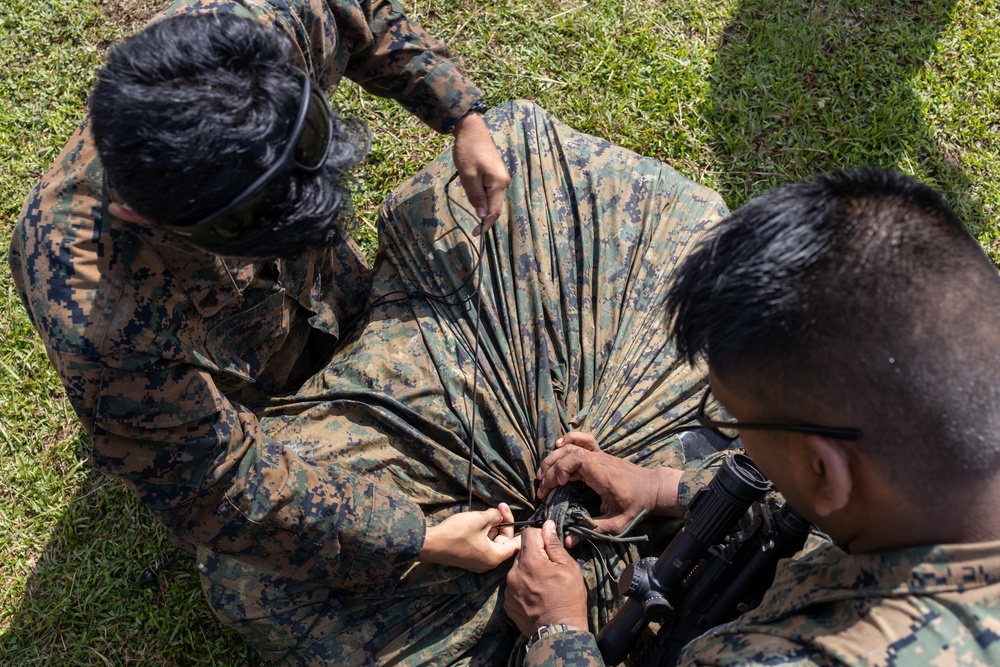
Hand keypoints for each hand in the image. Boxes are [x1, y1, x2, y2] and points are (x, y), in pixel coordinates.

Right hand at [420, 502, 520, 572]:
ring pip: (492, 542)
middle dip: (502, 523)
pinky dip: (483, 533)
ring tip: (485, 513)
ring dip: (491, 527)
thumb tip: (499, 516)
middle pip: (503, 542)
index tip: (514, 514)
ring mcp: (478, 562)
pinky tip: (477, 521)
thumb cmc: (457, 533)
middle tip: (498, 507)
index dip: (516, 527)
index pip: (515, 544)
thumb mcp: (480, 519)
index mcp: (495, 557)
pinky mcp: (468, 559)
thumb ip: (495, 516)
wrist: (431, 544)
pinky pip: (482, 545)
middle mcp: (488, 563)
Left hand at [452, 111, 508, 234]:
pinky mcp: (495, 173)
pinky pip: (490, 190)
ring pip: (492, 198)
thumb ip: (476, 196)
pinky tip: (473, 194)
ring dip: (482, 205)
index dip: (486, 224)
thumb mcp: (468, 176)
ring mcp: (500, 177)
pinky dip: (482, 197)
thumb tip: (482, 215)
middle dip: (485, 218)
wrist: (471, 129)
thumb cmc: (468, 151)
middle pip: (495, 206)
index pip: (494, 210)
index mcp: (498, 183)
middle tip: (474, 229)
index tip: (477, 234)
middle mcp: (503, 181)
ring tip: (469, 202)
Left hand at [504, 520, 588, 635]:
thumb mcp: (569, 567)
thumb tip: (547, 525)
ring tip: (543, 586)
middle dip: (534, 556)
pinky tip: (535, 596)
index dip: (540, 536)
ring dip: (528, 572)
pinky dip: (522, 586)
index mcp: (530, 561)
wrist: (559, 632)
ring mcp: (508, 588)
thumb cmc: (569, 598)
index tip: (549, 547)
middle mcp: (514, 572)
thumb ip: (554, 544)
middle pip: (522, 552)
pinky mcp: (506, 602)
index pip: (528, 533)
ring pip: (517, 569)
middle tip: (549, 570)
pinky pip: (513, 585)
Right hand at [537, 432, 683, 546]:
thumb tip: (568, 542)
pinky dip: (570, 439)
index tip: (559, 485)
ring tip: (542, 476)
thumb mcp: (617, 524)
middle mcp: (600, 461)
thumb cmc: (638, 506)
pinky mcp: (601, 454)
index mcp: (603, 475)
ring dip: (554, 458)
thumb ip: (592, 530)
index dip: (563, 468)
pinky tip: (559, 445)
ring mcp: (600, 455)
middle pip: (569, 453)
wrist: (654, 489)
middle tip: (542, 489)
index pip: (578, 459)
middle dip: (551, 469)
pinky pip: (584, 440)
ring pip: (572, 447)